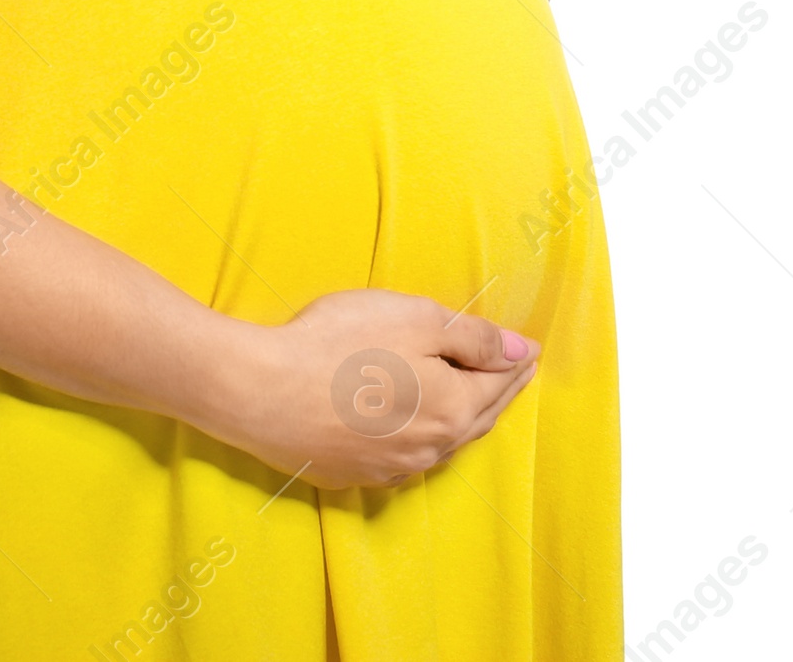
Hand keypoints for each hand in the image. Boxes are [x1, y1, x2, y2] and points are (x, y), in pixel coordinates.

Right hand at [190, 287, 539, 488]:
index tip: (529, 352)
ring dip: (459, 418)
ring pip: (440, 441)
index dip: (514, 363)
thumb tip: (521, 351)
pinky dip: (418, 436)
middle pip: (475, 417)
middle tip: (512, 375)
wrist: (263, 391)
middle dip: (495, 392)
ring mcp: (391, 467)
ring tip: (468, 399)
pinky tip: (409, 426)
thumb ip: (473, 336)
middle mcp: (430, 447)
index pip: (497, 382)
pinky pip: (402, 455)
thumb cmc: (340, 344)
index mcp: (453, 407)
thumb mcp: (415, 318)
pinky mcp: (353, 473)